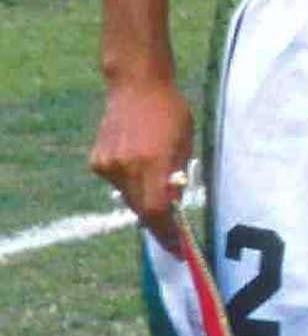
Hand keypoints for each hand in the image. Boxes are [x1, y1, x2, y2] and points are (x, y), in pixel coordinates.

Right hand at [89, 71, 193, 225]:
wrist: (136, 86)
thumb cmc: (171, 113)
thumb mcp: (185, 145)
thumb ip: (176, 177)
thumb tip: (173, 207)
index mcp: (152, 162)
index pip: (157, 210)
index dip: (167, 233)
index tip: (179, 249)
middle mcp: (126, 166)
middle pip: (141, 209)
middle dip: (159, 222)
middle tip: (174, 232)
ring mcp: (107, 164)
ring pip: (128, 198)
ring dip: (144, 201)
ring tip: (157, 188)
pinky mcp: (96, 161)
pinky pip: (118, 184)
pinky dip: (130, 184)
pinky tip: (139, 167)